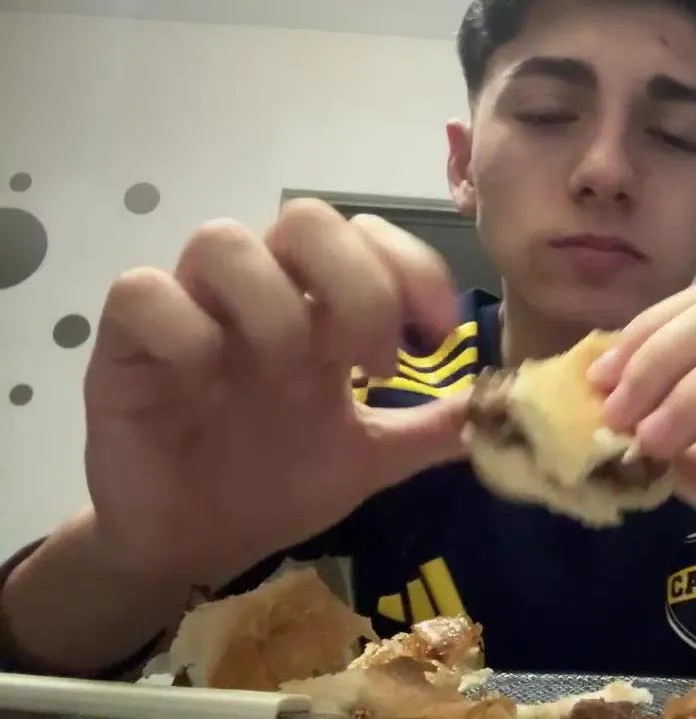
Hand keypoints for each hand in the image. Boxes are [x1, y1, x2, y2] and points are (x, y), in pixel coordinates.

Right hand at [83, 199, 465, 584]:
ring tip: (293, 378)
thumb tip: (502, 407)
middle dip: (357, 283)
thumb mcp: (370, 459)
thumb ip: (431, 428)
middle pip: (305, 218)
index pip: (368, 235)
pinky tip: (209, 384)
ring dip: (276, 306)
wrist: (195, 547)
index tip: (440, 337)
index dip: (413, 267)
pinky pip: (143, 293)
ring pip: (223, 239)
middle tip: (376, 361)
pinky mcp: (124, 346)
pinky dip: (187, 330)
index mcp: (318, 310)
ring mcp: (191, 312)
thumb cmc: (275, 486)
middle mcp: (258, 295)